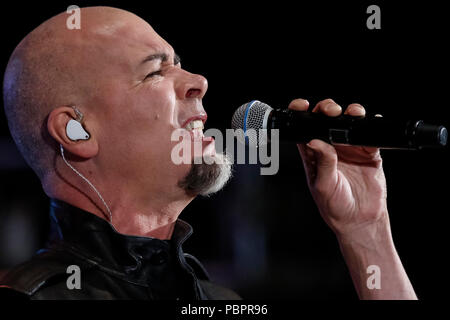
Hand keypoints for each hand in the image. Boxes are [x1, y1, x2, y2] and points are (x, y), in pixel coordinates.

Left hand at [289, 98, 388, 236]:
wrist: (359, 220)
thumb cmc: (334, 206)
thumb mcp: (323, 185)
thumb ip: (322, 162)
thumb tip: (314, 141)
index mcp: (313, 154)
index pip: (304, 128)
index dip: (301, 114)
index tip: (302, 106)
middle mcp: (330, 148)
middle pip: (326, 120)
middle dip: (327, 109)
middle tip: (331, 110)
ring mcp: (349, 149)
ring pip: (349, 123)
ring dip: (350, 113)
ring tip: (352, 113)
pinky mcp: (368, 153)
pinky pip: (370, 135)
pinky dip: (371, 126)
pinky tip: (370, 122)